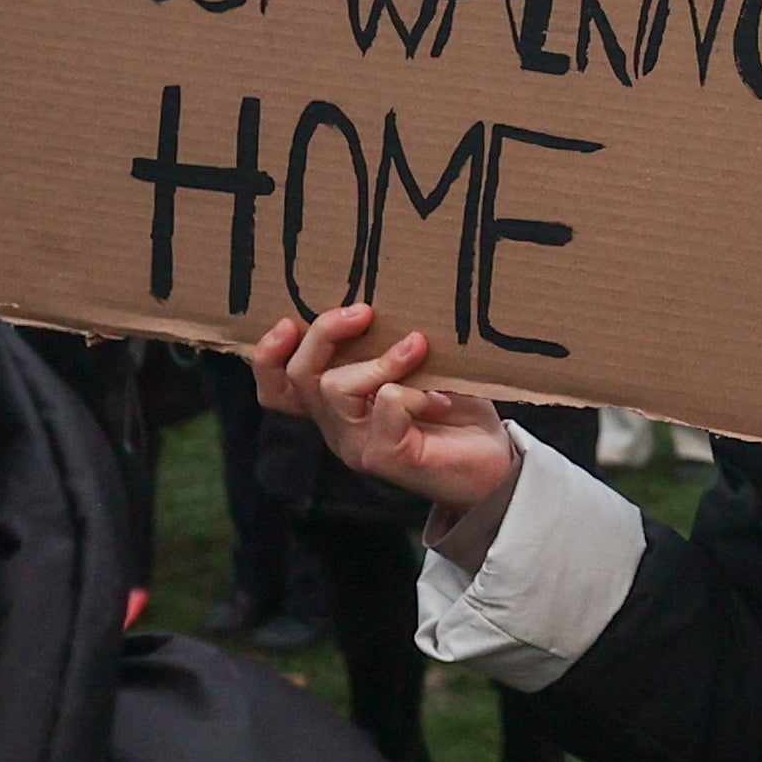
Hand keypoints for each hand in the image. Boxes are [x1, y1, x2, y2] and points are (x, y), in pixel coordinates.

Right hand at [253, 308, 524, 550]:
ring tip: (418, 348)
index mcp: (335, 407)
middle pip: (299, 377)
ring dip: (380, 361)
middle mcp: (337, 428)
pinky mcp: (386, 458)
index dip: (268, 358)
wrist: (493, 463)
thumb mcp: (414, 368)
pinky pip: (386, 405)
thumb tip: (380, 297)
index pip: (277, 390)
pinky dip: (415, 390)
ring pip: (335, 389)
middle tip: (365, 311)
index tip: (289, 321)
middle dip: (325, 333)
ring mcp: (357, 446)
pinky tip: (441, 398)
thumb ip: (386, 344)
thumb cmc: (453, 408)